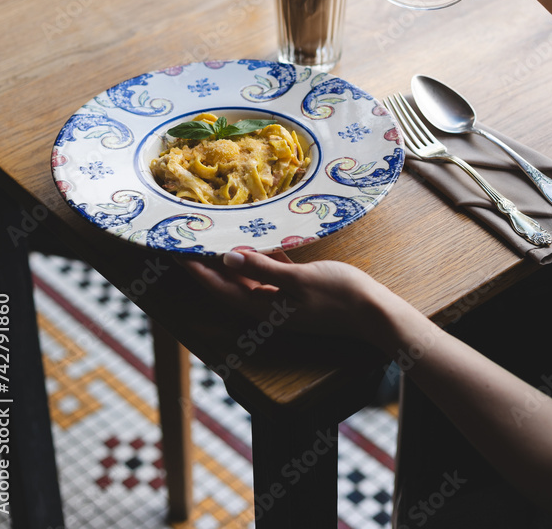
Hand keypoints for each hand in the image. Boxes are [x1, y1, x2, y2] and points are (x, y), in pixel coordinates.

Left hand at [186, 250, 393, 341]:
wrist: (374, 312)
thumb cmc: (339, 295)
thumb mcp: (299, 280)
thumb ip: (262, 268)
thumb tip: (227, 259)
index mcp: (265, 308)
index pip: (221, 289)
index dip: (198, 272)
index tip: (177, 254)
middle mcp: (269, 307)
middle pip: (229, 285)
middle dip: (208, 266)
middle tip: (189, 243)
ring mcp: (284, 300)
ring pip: (249, 279)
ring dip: (232, 261)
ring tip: (215, 239)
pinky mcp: (299, 290)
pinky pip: (272, 273)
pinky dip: (261, 259)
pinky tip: (257, 242)